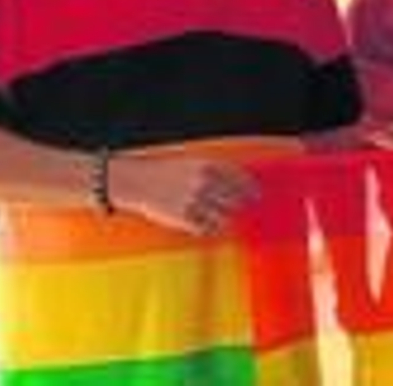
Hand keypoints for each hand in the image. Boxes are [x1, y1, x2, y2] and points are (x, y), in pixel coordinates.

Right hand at [111, 156, 257, 235]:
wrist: (135, 181)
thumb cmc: (164, 172)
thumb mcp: (191, 163)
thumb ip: (214, 172)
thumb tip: (239, 183)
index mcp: (207, 166)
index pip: (239, 178)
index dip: (251, 188)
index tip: (257, 196)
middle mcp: (204, 183)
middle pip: (234, 200)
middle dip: (238, 206)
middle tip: (240, 210)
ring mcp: (195, 201)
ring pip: (223, 217)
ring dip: (225, 219)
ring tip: (221, 219)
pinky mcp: (184, 218)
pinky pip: (207, 229)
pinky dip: (209, 229)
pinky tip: (206, 226)